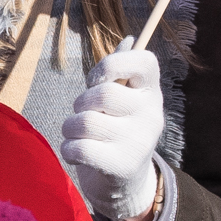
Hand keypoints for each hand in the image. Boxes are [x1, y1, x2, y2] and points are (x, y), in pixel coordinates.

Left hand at [59, 48, 166, 220]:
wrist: (125, 182)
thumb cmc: (116, 129)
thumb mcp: (123, 99)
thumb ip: (122, 71)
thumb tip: (130, 39)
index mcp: (151, 91)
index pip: (142, 60)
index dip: (110, 65)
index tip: (97, 80)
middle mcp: (152, 114)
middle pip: (102, 94)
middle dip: (80, 104)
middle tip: (84, 115)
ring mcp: (140, 141)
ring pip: (85, 122)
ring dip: (70, 129)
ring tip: (80, 135)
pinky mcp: (123, 165)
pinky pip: (79, 148)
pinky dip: (68, 150)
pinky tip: (78, 153)